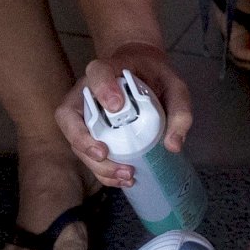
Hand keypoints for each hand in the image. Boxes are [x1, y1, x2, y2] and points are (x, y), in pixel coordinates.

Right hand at [54, 41, 192, 187]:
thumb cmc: (156, 78)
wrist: (146, 77)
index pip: (97, 73)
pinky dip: (102, 171)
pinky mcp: (90, 134)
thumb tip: (173, 144)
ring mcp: (84, 114)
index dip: (102, 89)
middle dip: (83, 140)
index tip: (116, 106)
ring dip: (96, 163)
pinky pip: (86, 154)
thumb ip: (180, 110)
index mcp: (108, 70)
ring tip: (126, 174)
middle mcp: (87, 91)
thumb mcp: (176, 87)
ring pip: (74, 140)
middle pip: (69, 115)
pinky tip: (122, 179)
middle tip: (105, 154)